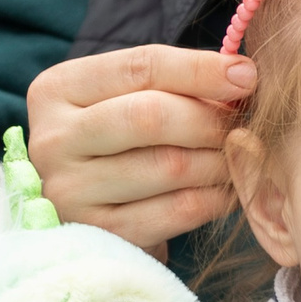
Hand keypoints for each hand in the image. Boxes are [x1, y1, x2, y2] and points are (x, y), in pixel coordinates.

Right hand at [25, 45, 255, 251]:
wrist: (89, 220)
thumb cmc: (118, 142)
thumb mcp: (127, 98)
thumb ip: (174, 80)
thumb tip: (242, 73)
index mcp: (56, 90)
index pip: (139, 67)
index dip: (200, 69)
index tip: (247, 75)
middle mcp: (53, 141)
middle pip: (150, 116)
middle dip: (210, 118)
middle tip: (244, 122)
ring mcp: (72, 192)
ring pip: (170, 165)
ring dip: (220, 159)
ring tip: (240, 153)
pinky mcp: (103, 234)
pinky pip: (178, 210)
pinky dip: (216, 197)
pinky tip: (230, 187)